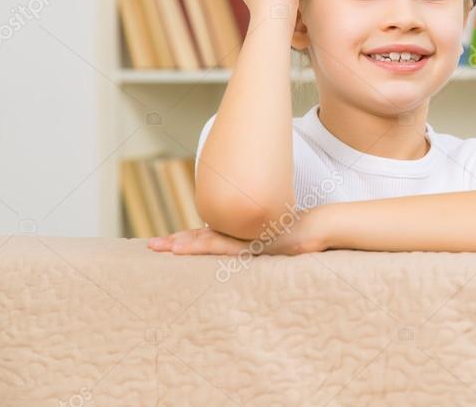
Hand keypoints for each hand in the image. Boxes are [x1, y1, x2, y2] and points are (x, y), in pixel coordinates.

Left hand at [146, 207, 329, 255]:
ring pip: (209, 240)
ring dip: (183, 244)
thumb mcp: (280, 243)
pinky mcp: (254, 243)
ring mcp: (247, 237)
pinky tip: (185, 249)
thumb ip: (264, 244)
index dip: (190, 239)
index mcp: (244, 235)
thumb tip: (258, 247)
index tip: (169, 243)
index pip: (211, 237)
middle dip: (177, 241)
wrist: (323, 226)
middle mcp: (242, 233)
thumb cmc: (307, 235)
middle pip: (204, 236)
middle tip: (151, 245)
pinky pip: (224, 246)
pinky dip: (202, 247)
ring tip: (161, 247)